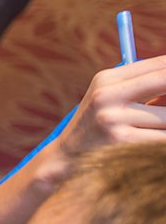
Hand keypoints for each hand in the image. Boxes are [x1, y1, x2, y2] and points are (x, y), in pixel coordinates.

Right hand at [49, 55, 165, 176]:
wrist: (66, 158)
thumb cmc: (99, 125)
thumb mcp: (111, 98)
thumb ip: (143, 86)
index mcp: (107, 79)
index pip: (160, 65)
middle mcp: (107, 95)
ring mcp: (113, 119)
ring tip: (157, 127)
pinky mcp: (121, 141)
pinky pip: (162, 138)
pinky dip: (162, 138)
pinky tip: (154, 140)